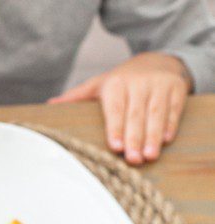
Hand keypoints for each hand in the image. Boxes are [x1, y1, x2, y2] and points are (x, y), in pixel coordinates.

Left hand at [49, 52, 189, 164]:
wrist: (159, 60)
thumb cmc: (123, 81)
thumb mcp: (99, 85)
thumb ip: (77, 97)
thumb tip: (49, 105)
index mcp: (116, 84)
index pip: (115, 109)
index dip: (116, 128)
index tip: (115, 147)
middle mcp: (138, 82)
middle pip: (136, 114)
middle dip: (134, 137)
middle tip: (133, 160)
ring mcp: (159, 84)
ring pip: (155, 113)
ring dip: (152, 135)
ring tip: (149, 156)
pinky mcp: (177, 88)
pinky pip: (174, 109)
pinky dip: (170, 124)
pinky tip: (166, 140)